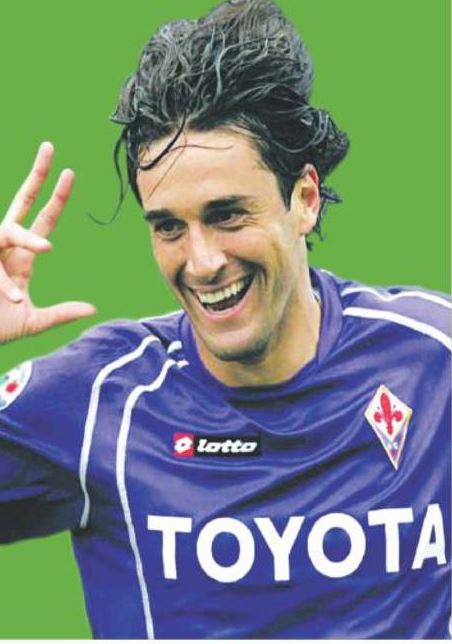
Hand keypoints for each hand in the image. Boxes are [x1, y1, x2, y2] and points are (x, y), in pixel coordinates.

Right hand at [0, 142, 95, 343]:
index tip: (70, 174)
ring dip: (26, 239)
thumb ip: (61, 314)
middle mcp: (5, 248)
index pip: (43, 220)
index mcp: (22, 257)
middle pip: (20, 202)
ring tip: (42, 255)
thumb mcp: (35, 322)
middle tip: (50, 147)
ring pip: (8, 229)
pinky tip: (14, 299)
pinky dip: (5, 284)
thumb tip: (93, 309)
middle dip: (35, 175)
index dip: (56, 198)